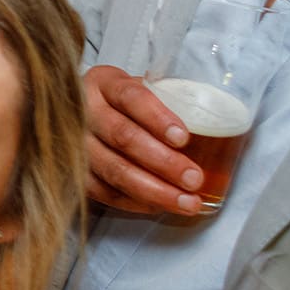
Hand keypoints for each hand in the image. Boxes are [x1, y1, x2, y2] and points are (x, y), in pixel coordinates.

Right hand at [82, 65, 204, 214]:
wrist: (80, 113)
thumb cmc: (124, 103)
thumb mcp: (141, 89)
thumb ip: (167, 101)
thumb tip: (216, 125)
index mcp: (104, 83)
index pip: (131, 96)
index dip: (157, 118)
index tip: (184, 138)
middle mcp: (83, 110)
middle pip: (123, 136)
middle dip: (163, 161)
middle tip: (194, 179)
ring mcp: (73, 142)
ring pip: (114, 169)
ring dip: (154, 190)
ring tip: (187, 202)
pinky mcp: (73, 171)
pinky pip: (104, 191)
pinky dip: (134, 202)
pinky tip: (159, 206)